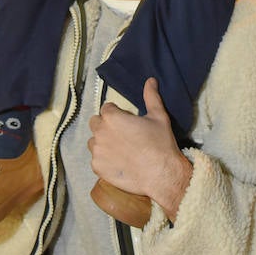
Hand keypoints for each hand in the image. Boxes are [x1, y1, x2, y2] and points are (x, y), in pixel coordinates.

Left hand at [88, 78, 193, 220]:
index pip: (107, 108)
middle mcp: (100, 132)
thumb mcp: (158, 116)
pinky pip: (96, 159)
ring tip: (121, 150)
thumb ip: (151, 96)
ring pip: (94, 142)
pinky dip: (104, 160)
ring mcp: (97, 151)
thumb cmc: (160, 143)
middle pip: (96, 123)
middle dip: (106, 126)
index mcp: (111, 117)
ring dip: (103, 143)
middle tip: (123, 135)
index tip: (127, 122)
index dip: (118, 114)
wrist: (161, 174)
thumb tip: (150, 80)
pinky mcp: (97, 167)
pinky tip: (119, 163)